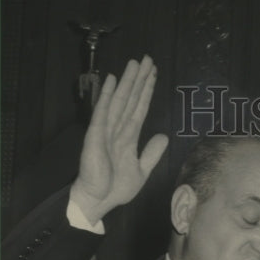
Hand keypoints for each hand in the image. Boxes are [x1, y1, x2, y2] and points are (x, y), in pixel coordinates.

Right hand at [70, 55, 168, 224]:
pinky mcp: (95, 135)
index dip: (147, 91)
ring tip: (135, 62)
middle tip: (147, 58)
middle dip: (139, 79)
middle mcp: (117, 129)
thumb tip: (164, 136)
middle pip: (131, 99)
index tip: (153, 74)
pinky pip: (103, 112)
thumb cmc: (115, 188)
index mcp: (128, 137)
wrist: (98, 201)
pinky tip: (112, 79)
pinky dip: (106, 95)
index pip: (140, 108)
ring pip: (120, 101)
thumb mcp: (141, 170)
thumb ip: (151, 153)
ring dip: (127, 81)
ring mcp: (106, 130)